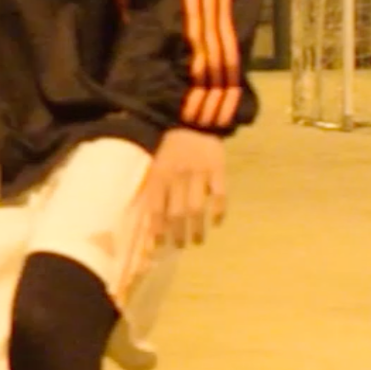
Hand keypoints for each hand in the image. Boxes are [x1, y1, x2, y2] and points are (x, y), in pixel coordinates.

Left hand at [140, 128, 227, 249]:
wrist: (194, 122)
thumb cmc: (171, 153)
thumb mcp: (157, 168)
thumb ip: (154, 194)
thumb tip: (150, 229)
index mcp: (160, 176)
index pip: (156, 209)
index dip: (157, 230)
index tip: (159, 246)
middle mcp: (178, 175)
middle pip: (177, 213)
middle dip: (178, 234)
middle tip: (180, 245)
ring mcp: (199, 172)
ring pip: (197, 207)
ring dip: (198, 228)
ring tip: (197, 241)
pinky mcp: (218, 168)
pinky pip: (220, 194)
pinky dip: (219, 211)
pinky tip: (216, 222)